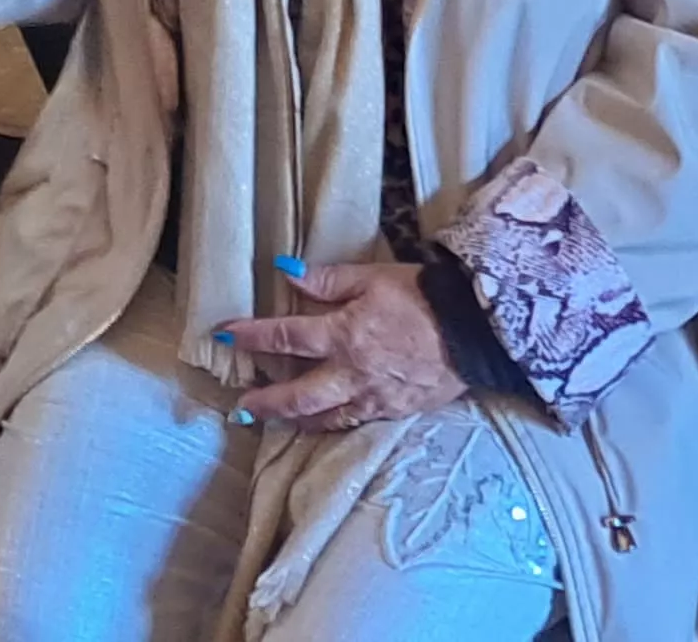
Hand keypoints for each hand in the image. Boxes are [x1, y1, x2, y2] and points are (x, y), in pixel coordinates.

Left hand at [231, 257, 470, 430]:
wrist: (474, 332)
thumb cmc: (422, 297)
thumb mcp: (373, 277)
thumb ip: (327, 280)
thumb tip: (286, 272)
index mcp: (344, 335)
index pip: (286, 336)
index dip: (252, 336)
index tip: (223, 335)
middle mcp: (352, 373)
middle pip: (298, 394)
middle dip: (266, 401)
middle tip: (240, 408)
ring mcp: (374, 397)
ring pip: (325, 417)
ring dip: (295, 419)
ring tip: (272, 421)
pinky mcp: (395, 411)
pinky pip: (354, 422)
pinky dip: (331, 424)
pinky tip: (322, 422)